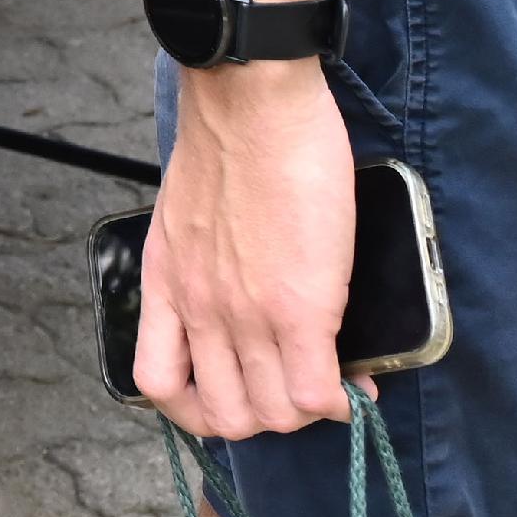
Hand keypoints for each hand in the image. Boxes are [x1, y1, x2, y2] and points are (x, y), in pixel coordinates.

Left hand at [136, 60, 360, 438]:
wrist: (249, 99)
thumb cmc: (228, 139)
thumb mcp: (188, 214)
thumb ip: (204, 262)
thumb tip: (249, 295)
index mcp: (166, 285)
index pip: (160, 385)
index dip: (204, 406)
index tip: (243, 388)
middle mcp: (199, 310)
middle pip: (227, 416)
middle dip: (266, 417)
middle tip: (296, 388)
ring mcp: (246, 314)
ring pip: (273, 416)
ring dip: (306, 414)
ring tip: (328, 386)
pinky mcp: (299, 308)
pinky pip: (316, 393)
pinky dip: (340, 401)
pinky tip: (356, 384)